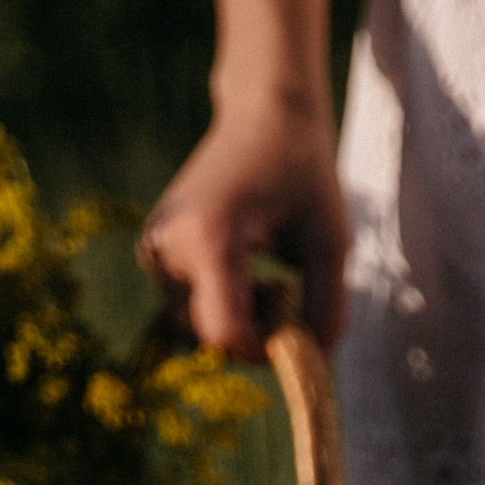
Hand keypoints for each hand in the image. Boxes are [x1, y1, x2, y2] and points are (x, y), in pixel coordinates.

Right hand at [138, 99, 349, 356]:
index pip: (226, 334)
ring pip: (198, 329)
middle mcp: (170, 244)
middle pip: (212, 338)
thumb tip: (313, 367)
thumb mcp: (332, 243)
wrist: (262, 117)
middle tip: (288, 290)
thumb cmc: (302, 172)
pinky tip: (243, 272)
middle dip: (257, 334)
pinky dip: (220, 306)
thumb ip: (326, 310)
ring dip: (240, 321)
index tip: (296, 324)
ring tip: (269, 279)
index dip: (265, 349)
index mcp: (210, 236)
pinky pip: (188, 309)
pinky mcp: (153, 252)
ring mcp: (155, 249)